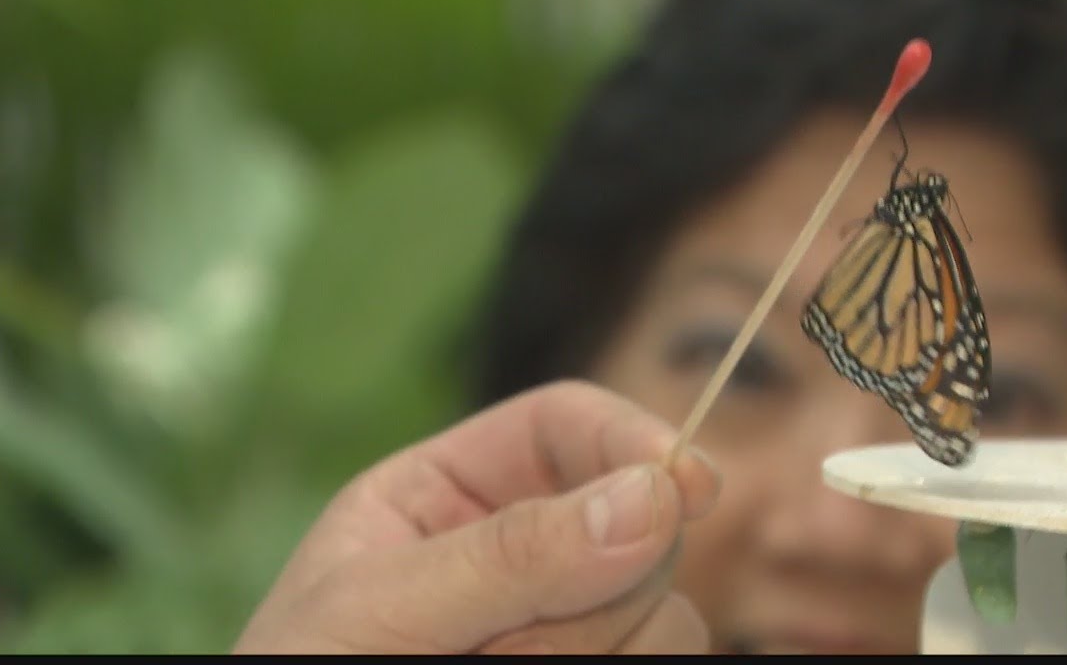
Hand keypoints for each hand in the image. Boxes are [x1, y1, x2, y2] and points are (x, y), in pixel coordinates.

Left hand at [233, 380, 721, 653]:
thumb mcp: (380, 611)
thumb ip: (508, 554)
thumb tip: (651, 496)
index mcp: (449, 495)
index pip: (564, 425)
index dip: (629, 439)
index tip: (686, 483)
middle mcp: (522, 551)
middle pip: (635, 517)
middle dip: (593, 581)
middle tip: (498, 645)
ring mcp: (565, 624)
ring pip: (664, 606)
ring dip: (590, 647)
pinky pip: (663, 657)